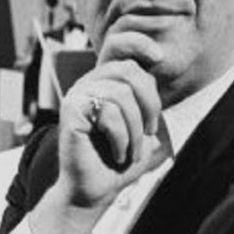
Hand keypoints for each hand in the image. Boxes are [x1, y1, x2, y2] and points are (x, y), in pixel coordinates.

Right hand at [27, 32, 168, 233]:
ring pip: (122, 94)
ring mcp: (78, 93)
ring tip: (131, 151)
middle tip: (149, 132)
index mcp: (107, 82)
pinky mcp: (71, 108)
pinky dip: (122, 138)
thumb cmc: (119, 162)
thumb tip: (162, 73)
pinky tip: (117, 154)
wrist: (94, 191)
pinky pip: (109, 112)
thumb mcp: (145, 130)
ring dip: (135, 130)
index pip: (118, 45)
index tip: (159, 57)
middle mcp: (90, 82)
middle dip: (150, 104)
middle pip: (130, 70)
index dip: (139, 42)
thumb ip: (151, 104)